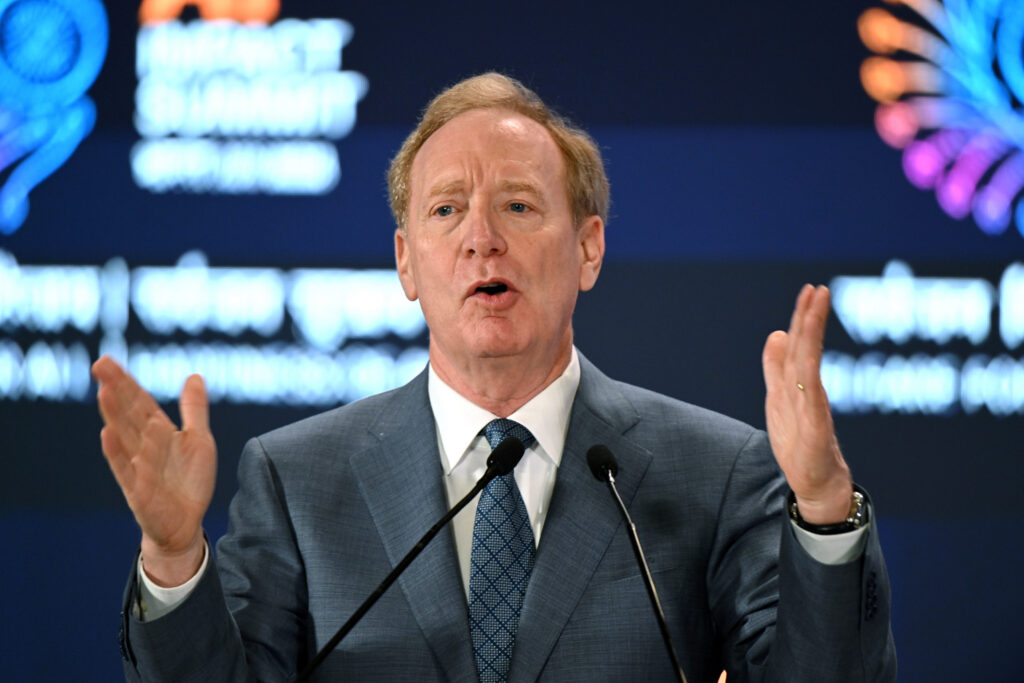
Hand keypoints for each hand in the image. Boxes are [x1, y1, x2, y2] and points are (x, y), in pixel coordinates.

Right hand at [92, 356, 215, 585]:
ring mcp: (139, 468)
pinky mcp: (139, 491)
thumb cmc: (188, 481)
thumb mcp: (199, 440)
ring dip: (115, 415)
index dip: (126, 382)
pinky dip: (117, 453)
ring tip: (105, 392)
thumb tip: (194, 375)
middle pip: (129, 414)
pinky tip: (107, 434)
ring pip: (125, 438)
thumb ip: (194, 409)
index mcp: (158, 433)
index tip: (107, 360)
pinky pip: (127, 470)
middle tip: (99, 364)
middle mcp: (144, 447)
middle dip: (117, 390)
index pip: (140, 402)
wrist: (186, 524)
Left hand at [762, 285, 851, 524]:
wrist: (819, 486)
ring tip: (818, 308)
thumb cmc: (801, 445)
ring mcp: (812, 411)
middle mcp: (807, 394)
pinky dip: (807, 377)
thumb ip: (777, 369)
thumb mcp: (779, 401)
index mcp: (797, 386)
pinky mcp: (815, 431)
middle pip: (806, 351)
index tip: (810, 291)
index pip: (799, 346)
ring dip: (811, 336)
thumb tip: (775, 334)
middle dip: (810, 319)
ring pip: (808, 367)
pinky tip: (808, 357)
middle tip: (818, 290)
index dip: (802, 318)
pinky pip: (811, 399)